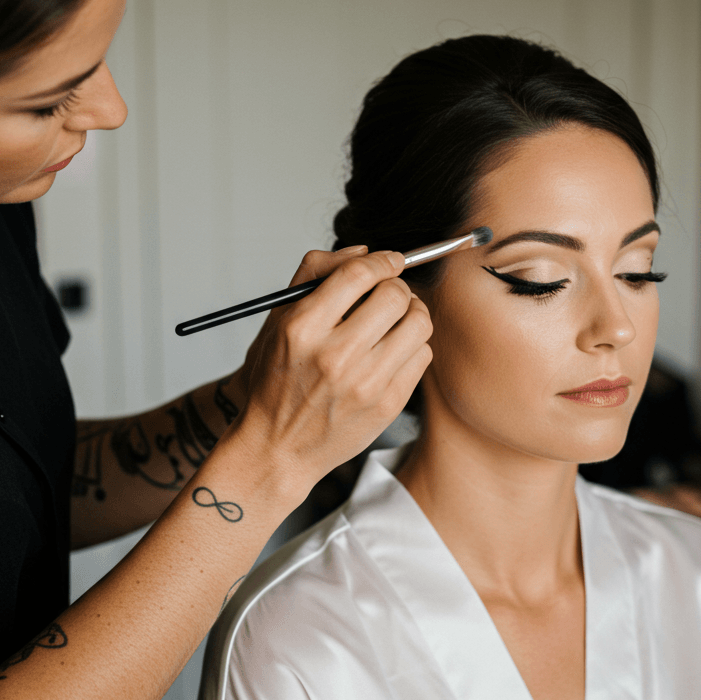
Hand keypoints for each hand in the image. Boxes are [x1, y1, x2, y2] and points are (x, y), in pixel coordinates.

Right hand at [225, 247, 431, 499]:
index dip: (383, 260)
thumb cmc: (277, 380)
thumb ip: (315, 274)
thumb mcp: (279, 320)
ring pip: (418, 323)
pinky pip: (423, 356)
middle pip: (396, 295)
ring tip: (396, 320)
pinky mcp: (387, 405)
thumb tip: (365, 251)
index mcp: (302, 328)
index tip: (391, 261)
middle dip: (397, 287)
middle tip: (389, 293)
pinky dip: (413, 345)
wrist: (278, 447)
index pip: (359, 274)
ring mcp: (365, 384)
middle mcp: (334, 356)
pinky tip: (393, 351)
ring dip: (413, 313)